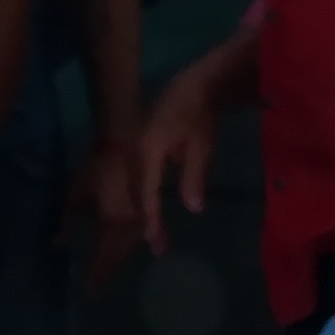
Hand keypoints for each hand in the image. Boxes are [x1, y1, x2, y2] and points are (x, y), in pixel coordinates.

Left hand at [68, 124, 148, 277]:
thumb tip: (58, 246)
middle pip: (119, 257)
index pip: (102, 257)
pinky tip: (137, 252)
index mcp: (110, 223)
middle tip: (98, 288)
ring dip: (121, 262)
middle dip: (108, 272)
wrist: (125, 143)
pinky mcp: (148, 210)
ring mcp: (141, 218)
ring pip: (132, 248)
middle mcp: (128, 225)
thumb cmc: (96, 167)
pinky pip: (142, 235)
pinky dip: (136, 247)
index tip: (88, 291)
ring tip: (111, 274)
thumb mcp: (76, 194)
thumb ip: (67, 222)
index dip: (95, 275)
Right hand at [128, 34, 245, 242]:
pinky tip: (150, 212)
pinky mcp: (137, 151)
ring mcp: (133, 150)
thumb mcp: (201, 146)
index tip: (153, 240)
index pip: (146, 191)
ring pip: (133, 188)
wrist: (192, 88)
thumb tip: (193, 209)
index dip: (150, 217)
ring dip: (141, 211)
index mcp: (148, 150)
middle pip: (135, 193)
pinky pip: (136, 180)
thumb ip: (194, 177)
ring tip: (152, 235)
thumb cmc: (199, 117)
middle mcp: (134, 152)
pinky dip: (142, 198)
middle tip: (156, 246)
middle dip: (144, 220)